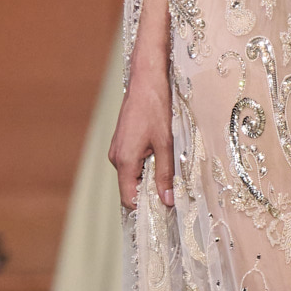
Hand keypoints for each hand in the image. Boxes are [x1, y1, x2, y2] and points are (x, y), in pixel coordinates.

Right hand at [109, 34, 173, 208]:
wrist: (146, 79)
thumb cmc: (156, 107)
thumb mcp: (166, 143)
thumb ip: (166, 174)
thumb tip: (167, 200)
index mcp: (125, 161)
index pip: (129, 198)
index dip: (145, 208)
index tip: (164, 212)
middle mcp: (116, 158)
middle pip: (131, 188)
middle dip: (150, 192)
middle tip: (173, 192)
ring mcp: (117, 149)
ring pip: (133, 175)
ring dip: (150, 176)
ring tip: (170, 169)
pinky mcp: (122, 142)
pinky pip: (133, 163)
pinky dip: (146, 165)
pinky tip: (161, 156)